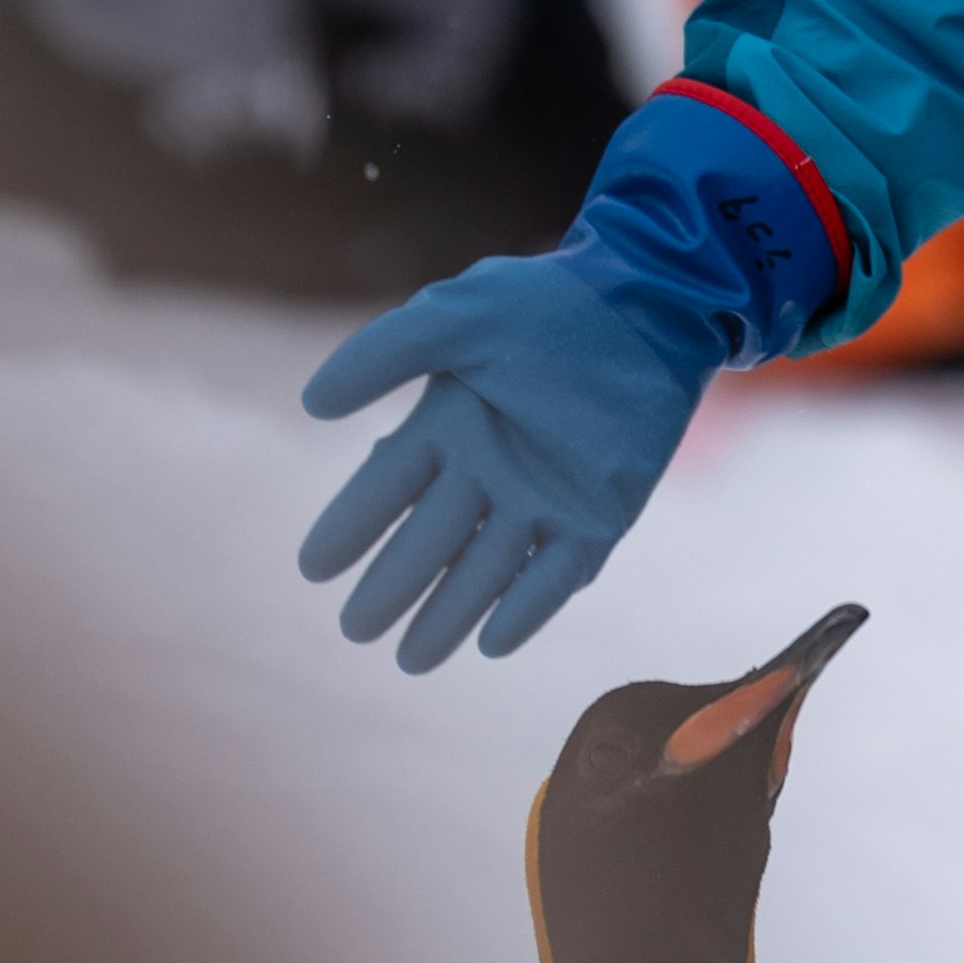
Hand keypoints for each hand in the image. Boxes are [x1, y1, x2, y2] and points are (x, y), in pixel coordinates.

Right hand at [297, 249, 709, 668]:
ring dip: (449, 615)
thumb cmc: (549, 303)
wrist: (651, 307)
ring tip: (410, 659)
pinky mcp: (597, 518)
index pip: (384, 489)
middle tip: (354, 630)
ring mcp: (543, 499)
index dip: (349, 528)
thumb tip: (311, 404)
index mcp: (448, 427)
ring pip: (484, 571)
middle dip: (391, 587)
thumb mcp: (457, 316)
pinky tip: (493, 642)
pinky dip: (527, 607)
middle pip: (427, 543)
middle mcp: (488, 472)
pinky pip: (555, 573)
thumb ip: (383, 354)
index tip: (313, 568)